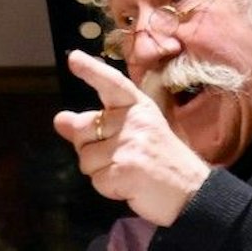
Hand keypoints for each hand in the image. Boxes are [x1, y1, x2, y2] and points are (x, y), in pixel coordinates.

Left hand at [52, 50, 209, 226]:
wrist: (192, 191)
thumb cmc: (160, 160)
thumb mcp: (133, 134)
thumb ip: (95, 126)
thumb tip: (60, 120)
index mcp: (139, 107)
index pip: (112, 84)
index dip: (92, 71)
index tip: (73, 58)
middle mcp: (135, 120)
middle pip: (83, 129)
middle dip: (89, 148)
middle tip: (118, 158)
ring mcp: (131, 145)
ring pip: (85, 159)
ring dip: (100, 172)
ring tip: (127, 172)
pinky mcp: (126, 170)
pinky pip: (96, 180)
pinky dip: (108, 188)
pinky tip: (128, 186)